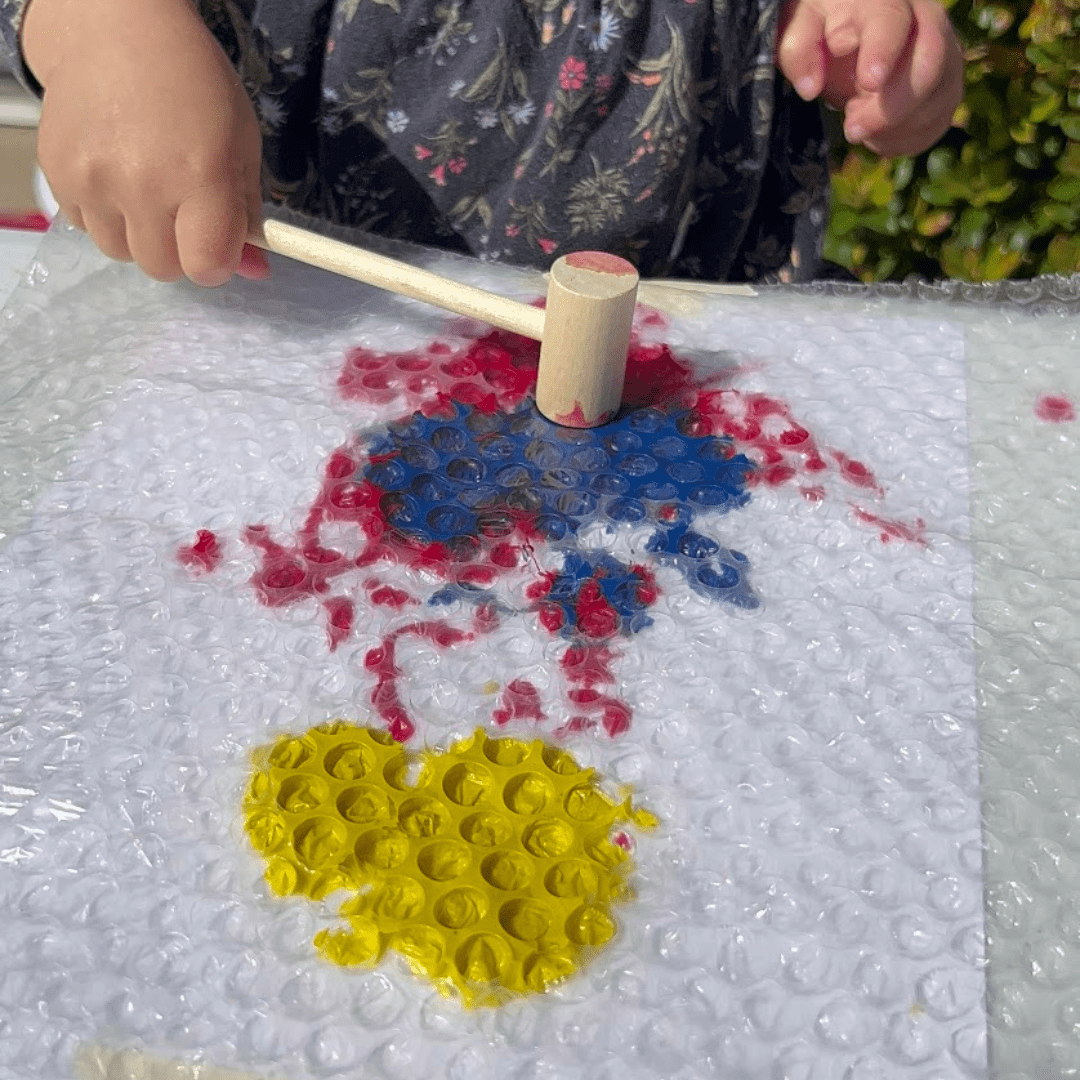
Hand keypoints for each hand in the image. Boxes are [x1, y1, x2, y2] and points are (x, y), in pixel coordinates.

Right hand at [22, 0, 269, 284]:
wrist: (118, 29)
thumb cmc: (195, 86)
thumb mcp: (241, 146)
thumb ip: (246, 215)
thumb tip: (253, 271)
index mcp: (200, 176)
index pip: (205, 267)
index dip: (215, 261)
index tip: (216, 240)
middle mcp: (142, 184)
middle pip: (163, 268)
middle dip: (178, 250)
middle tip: (181, 209)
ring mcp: (93, 180)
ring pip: (121, 253)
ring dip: (138, 235)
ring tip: (146, 188)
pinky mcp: (57, 172)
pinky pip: (84, 226)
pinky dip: (103, 214)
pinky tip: (115, 175)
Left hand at [777, 0, 963, 157]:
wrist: (848, 36)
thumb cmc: (823, 27)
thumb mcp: (800, 28)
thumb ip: (799, 49)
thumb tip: (809, 88)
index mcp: (885, 0)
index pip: (893, 21)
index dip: (884, 52)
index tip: (869, 82)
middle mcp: (926, 19)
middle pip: (932, 62)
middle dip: (893, 107)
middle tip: (853, 130)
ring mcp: (944, 53)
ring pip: (940, 97)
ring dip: (895, 127)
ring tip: (857, 125)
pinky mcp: (944, 86)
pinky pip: (936, 122)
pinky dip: (904, 139)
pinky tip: (876, 136)